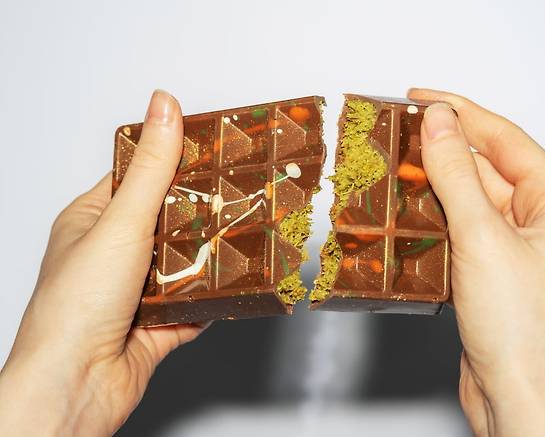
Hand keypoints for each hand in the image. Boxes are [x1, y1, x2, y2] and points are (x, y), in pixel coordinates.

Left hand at [0, 90, 207, 435]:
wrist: (77, 386)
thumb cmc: (76, 305)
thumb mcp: (121, 222)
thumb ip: (153, 169)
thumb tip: (164, 106)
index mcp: (92, 222)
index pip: (137, 179)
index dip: (172, 162)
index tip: (212, 150)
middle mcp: (112, 256)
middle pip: (168, 223)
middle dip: (200, 215)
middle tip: (240, 196)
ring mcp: (134, 292)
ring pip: (184, 265)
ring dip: (208, 259)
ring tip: (243, 238)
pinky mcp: (156, 326)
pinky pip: (193, 306)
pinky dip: (211, 301)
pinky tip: (231, 289)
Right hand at [408, 89, 544, 436]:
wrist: (518, 398)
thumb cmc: (521, 330)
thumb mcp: (483, 238)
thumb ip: (457, 175)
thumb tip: (438, 122)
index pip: (504, 139)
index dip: (461, 112)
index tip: (421, 97)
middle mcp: (541, 221)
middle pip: (487, 166)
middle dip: (444, 147)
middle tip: (399, 130)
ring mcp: (516, 248)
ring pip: (471, 198)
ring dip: (436, 182)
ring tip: (397, 164)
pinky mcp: (492, 271)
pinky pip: (462, 228)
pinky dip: (436, 216)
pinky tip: (409, 209)